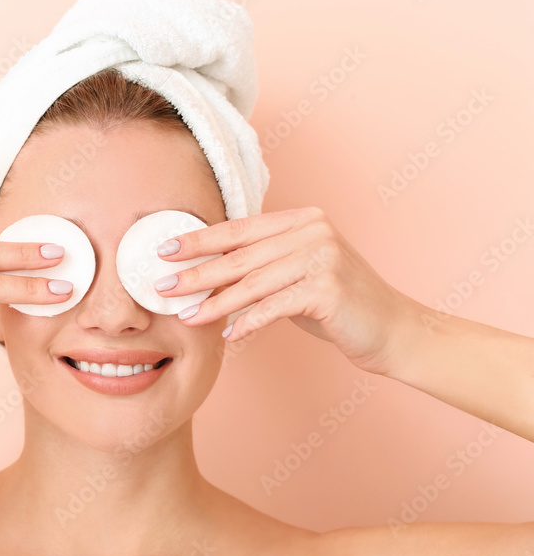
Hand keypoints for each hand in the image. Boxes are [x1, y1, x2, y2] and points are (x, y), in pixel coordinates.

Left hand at [159, 207, 419, 374]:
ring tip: (185, 315)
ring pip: (252, 282)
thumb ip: (261, 266)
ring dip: (213, 302)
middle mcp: (313, 231)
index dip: (198, 240)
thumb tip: (206, 272)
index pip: (238, 229)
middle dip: (195, 272)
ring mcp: (323, 257)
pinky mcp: (327, 288)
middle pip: (239, 255)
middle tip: (161, 286)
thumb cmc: (338, 306)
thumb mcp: (296, 275)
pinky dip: (247, 322)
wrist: (393, 330)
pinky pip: (273, 307)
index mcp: (302, 220)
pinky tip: (227, 335)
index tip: (163, 250)